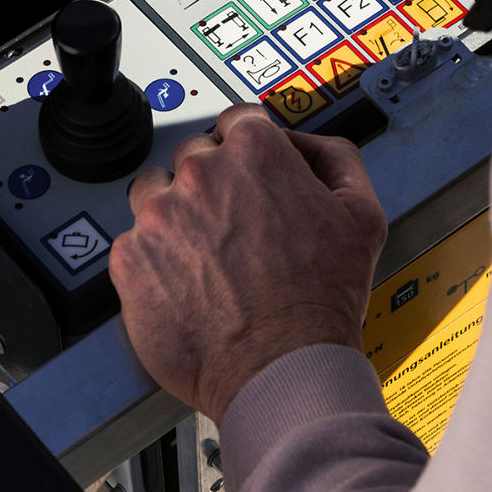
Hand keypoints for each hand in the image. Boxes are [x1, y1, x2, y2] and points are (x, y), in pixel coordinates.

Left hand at [109, 104, 386, 425]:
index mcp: (254, 150)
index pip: (237, 122)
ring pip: (155, 193)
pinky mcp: (129, 258)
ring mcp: (159, 214)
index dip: (248, 150)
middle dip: (214, 185)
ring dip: (175, 215)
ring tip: (204, 256)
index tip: (248, 175)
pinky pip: (133, 243)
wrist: (283, 370)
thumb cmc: (323, 300)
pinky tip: (185, 284)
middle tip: (235, 228)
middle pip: (195, 157)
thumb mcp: (362, 215)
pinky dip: (153, 260)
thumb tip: (305, 142)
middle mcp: (200, 172)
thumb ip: (336, 158)